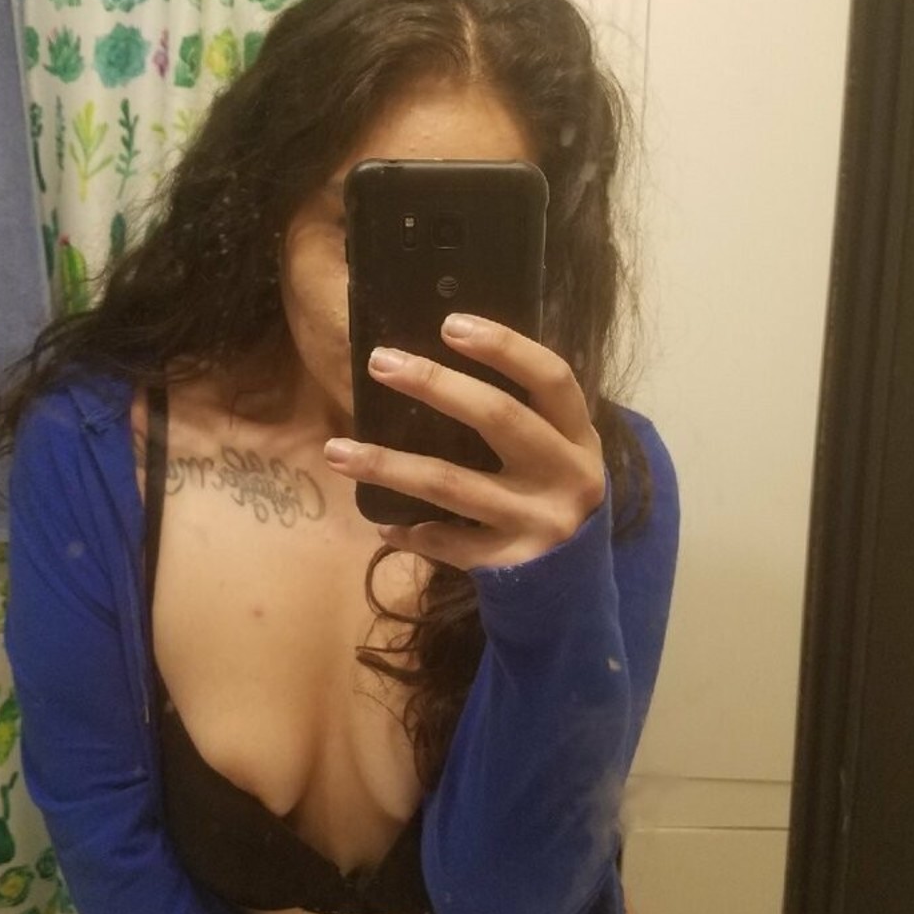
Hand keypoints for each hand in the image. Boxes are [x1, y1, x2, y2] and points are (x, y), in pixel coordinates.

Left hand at [323, 314, 605, 570]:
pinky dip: (411, 532)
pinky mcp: (511, 563)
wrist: (578, 589)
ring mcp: (539, 522)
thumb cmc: (552, 497)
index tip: (450, 324)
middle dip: (434, 384)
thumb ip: (521, 416)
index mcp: (579, 437)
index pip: (551, 377)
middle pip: (499, 417)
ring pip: (452, 484)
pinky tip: (383, 524)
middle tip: (380, 361)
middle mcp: (567, 476)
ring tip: (335, 450)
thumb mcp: (557, 453)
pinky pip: (447, 542)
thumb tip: (437, 364)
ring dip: (388, 465)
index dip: (505, 347)